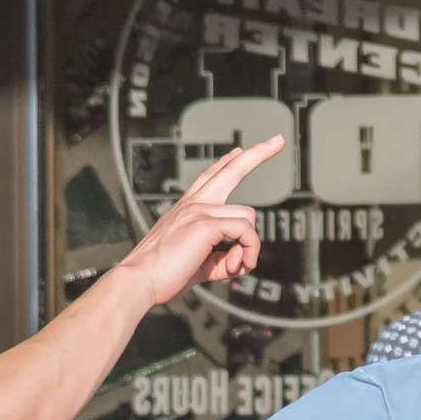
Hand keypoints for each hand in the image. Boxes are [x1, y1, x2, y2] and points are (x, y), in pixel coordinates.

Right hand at [113, 137, 283, 303]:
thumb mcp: (200, 262)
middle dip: (258, 153)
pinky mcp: (206, 223)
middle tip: (279, 139)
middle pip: (231, 170)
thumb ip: (222, 257)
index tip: (241, 150)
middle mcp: (194, 203)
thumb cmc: (165, 274)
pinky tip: (232, 267)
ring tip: (232, 267)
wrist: (141, 280)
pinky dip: (247, 252)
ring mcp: (199, 210)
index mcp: (189, 208)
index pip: (212, 177)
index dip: (229, 162)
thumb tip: (242, 260)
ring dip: (249, 247)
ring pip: (248, 217)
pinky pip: (245, 232)